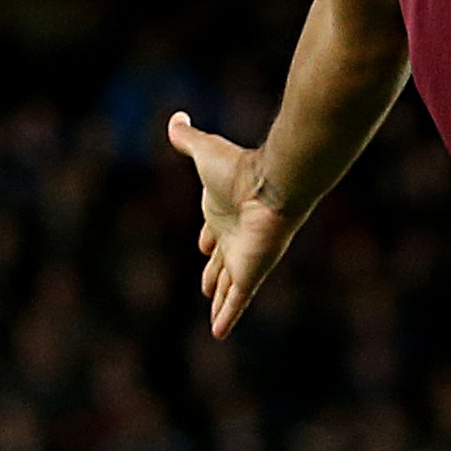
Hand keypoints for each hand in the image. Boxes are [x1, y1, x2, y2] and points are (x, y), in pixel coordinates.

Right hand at [166, 110, 303, 338]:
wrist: (274, 184)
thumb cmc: (241, 168)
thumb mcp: (205, 151)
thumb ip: (189, 138)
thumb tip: (176, 117)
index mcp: (224, 211)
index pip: (214, 229)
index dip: (208, 237)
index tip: (203, 244)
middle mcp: (235, 236)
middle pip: (222, 260)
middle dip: (214, 273)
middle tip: (205, 286)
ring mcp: (244, 257)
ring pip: (228, 286)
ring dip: (221, 300)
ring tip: (216, 318)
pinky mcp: (250, 273)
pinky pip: (236, 300)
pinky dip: (226, 316)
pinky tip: (219, 333)